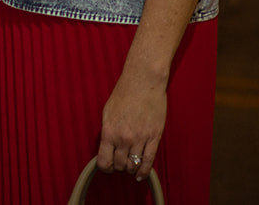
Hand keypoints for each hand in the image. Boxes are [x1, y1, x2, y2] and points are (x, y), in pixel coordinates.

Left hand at [97, 66, 165, 180]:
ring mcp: (140, 139)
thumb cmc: (123, 94)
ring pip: (134, 165)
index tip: (107, 167)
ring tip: (130, 166)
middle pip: (120, 165)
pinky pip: (149, 160)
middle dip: (119, 167)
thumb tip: (107, 147)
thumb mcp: (107, 112)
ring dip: (131, 168)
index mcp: (109, 131)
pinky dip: (144, 171)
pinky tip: (140, 175)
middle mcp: (124, 138)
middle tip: (119, 164)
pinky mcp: (154, 137)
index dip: (105, 167)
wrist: (143, 83)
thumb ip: (108, 132)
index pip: (104, 160)